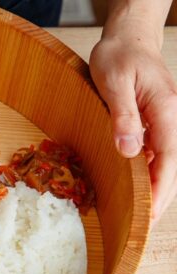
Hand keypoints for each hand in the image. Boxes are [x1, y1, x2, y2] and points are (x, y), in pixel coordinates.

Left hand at [91, 35, 176, 220]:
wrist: (128, 38)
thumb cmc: (119, 55)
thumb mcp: (113, 82)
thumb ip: (123, 116)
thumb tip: (130, 151)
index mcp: (165, 110)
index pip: (167, 158)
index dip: (160, 188)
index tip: (151, 213)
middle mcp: (170, 119)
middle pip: (169, 165)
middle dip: (160, 196)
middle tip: (145, 226)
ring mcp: (164, 121)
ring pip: (163, 161)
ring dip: (154, 186)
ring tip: (140, 214)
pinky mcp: (154, 121)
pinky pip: (154, 152)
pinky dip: (147, 171)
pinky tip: (135, 186)